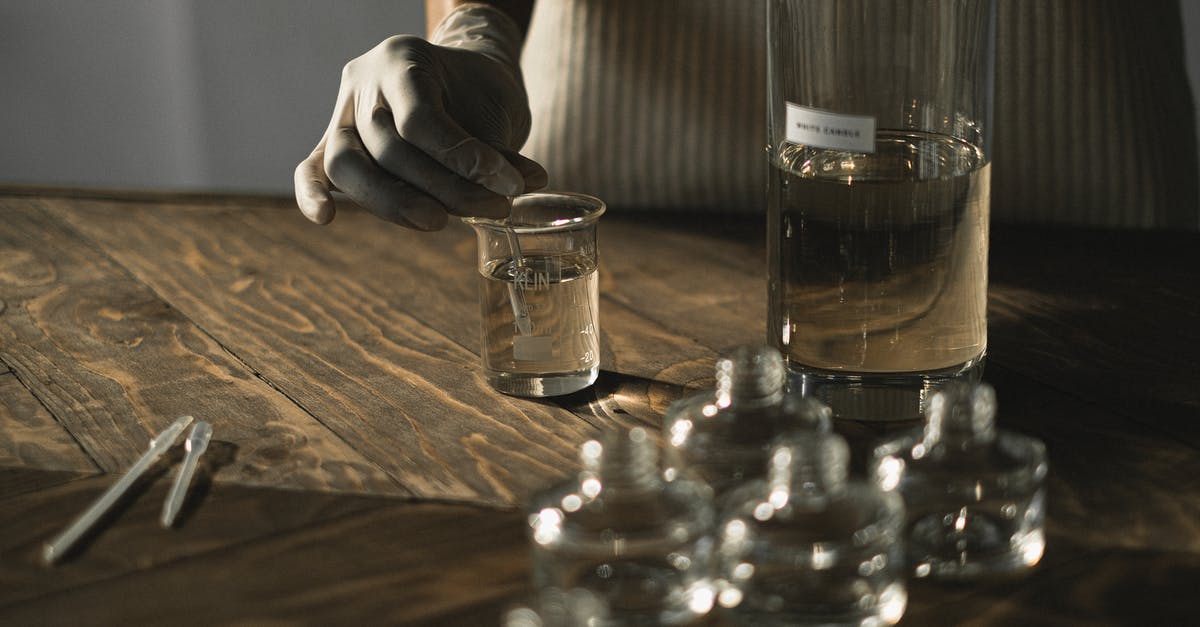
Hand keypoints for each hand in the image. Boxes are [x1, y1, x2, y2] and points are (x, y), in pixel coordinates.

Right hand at [294, 6, 545, 228]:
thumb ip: (496, 151)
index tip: (509, 185)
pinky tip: (326, 217)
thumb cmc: (476, 95)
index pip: (420, 119)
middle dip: (442, 188)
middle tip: (490, 210)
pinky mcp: (331, 144)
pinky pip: (311, 168)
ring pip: (347, 164)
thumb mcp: (494, 109)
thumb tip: (516, 187)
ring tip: (440, 223)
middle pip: (386, 147)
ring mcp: (341, 114)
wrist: (457, 84)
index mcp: (403, 59)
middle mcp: (364, 83)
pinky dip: (312, 194)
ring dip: (394, 203)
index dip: (463, 158)